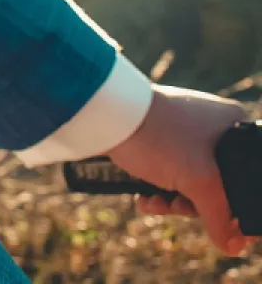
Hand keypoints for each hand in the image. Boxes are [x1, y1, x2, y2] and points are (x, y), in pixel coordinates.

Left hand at [105, 84, 250, 255]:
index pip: (249, 177)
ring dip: (172, 200)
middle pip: (218, 182)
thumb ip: (220, 216)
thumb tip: (233, 244)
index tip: (221, 224)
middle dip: (194, 204)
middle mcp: (212, 123)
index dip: (237, 207)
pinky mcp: (158, 133)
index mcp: (233, 125)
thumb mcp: (198, 181)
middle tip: (178, 207)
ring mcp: (183, 127)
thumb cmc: (160, 137)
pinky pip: (167, 168)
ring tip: (156, 203)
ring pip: (189, 178)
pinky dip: (157, 187)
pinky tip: (144, 199)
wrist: (107, 111)